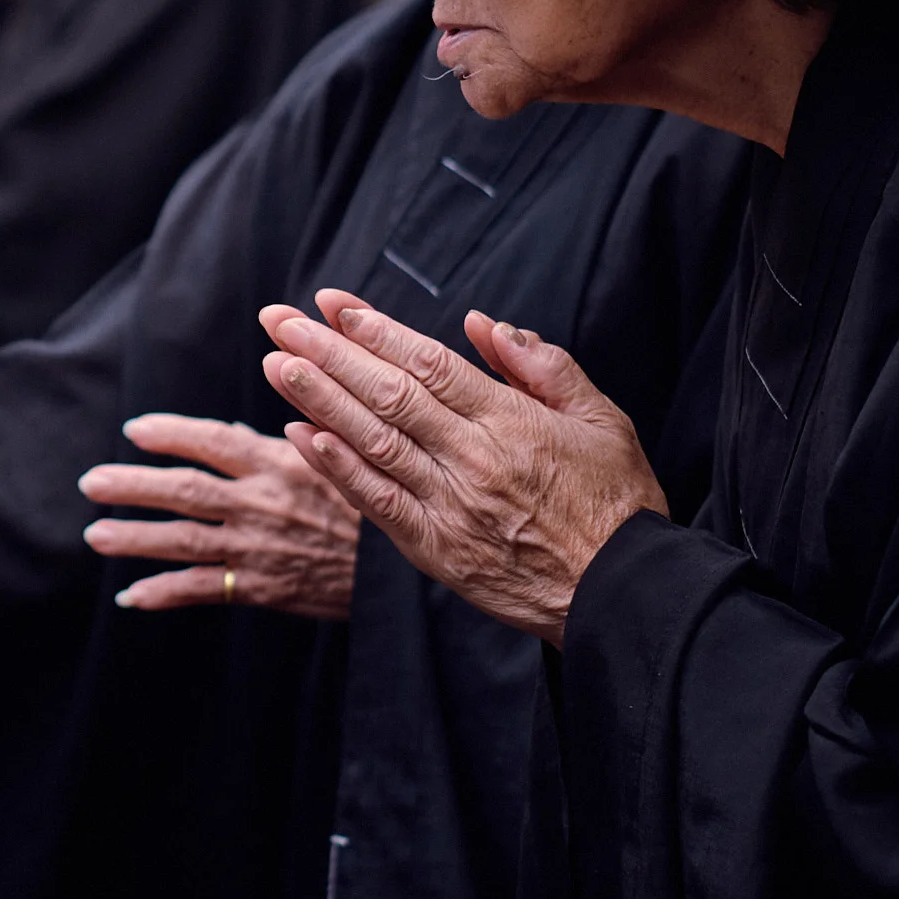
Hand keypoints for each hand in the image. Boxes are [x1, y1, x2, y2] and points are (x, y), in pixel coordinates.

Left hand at [79, 412, 360, 616]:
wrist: (394, 570)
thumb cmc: (363, 504)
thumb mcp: (332, 459)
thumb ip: (276, 444)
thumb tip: (226, 429)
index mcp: (279, 464)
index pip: (214, 442)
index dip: (172, 434)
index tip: (135, 430)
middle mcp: (262, 504)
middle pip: (185, 491)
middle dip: (133, 486)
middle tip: (92, 482)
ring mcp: (257, 548)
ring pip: (184, 541)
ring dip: (135, 538)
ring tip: (96, 535)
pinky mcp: (260, 588)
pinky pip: (203, 590)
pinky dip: (164, 593)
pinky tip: (130, 595)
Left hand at [258, 289, 663, 645]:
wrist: (622, 594)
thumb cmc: (617, 503)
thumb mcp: (602, 419)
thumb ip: (544, 366)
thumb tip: (483, 324)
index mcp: (511, 421)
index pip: (428, 363)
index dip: (376, 329)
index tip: (334, 304)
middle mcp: (473, 458)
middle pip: (388, 394)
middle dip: (328, 352)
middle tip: (280, 320)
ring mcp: (450, 506)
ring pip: (373, 442)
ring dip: (319, 399)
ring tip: (276, 363)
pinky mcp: (435, 549)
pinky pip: (376, 502)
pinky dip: (336, 467)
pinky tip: (302, 434)